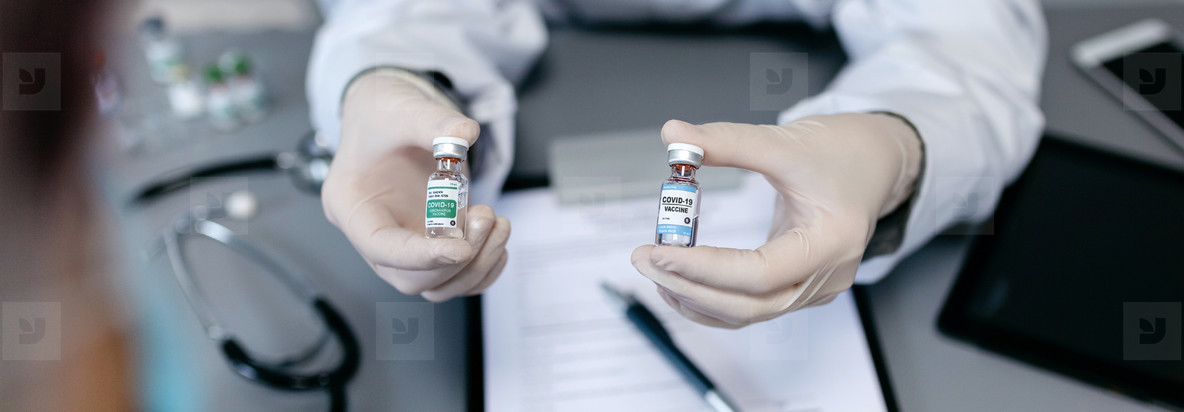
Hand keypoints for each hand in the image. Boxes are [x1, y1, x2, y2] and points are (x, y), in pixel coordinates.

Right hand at [322, 69, 510, 301]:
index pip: (381, 248)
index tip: (461, 248)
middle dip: (456, 259)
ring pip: (437, 284)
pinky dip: (483, 267)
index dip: (421, 256)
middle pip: (411, 278)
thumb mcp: (403, 108)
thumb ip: (432, 122)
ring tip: (497, 222)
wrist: (389, 112)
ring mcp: (403, 241)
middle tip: (486, 217)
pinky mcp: (429, 241)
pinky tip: (498, 237)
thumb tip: (465, 134)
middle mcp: (374, 233)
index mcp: (351, 205)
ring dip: (476, 264)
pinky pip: (455, 276)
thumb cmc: (381, 114)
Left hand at [631, 114, 921, 327]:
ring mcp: (814, 288)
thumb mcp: (785, 140)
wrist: (877, 163)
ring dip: (695, 298)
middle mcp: (826, 276)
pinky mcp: (799, 287)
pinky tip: (679, 282)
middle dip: (688, 287)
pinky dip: (711, 299)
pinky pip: (751, 306)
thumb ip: (728, 141)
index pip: (759, 272)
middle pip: (750, 305)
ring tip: (654, 269)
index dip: (703, 267)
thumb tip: (673, 135)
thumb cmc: (842, 152)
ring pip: (747, 313)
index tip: (658, 250)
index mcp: (832, 241)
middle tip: (643, 259)